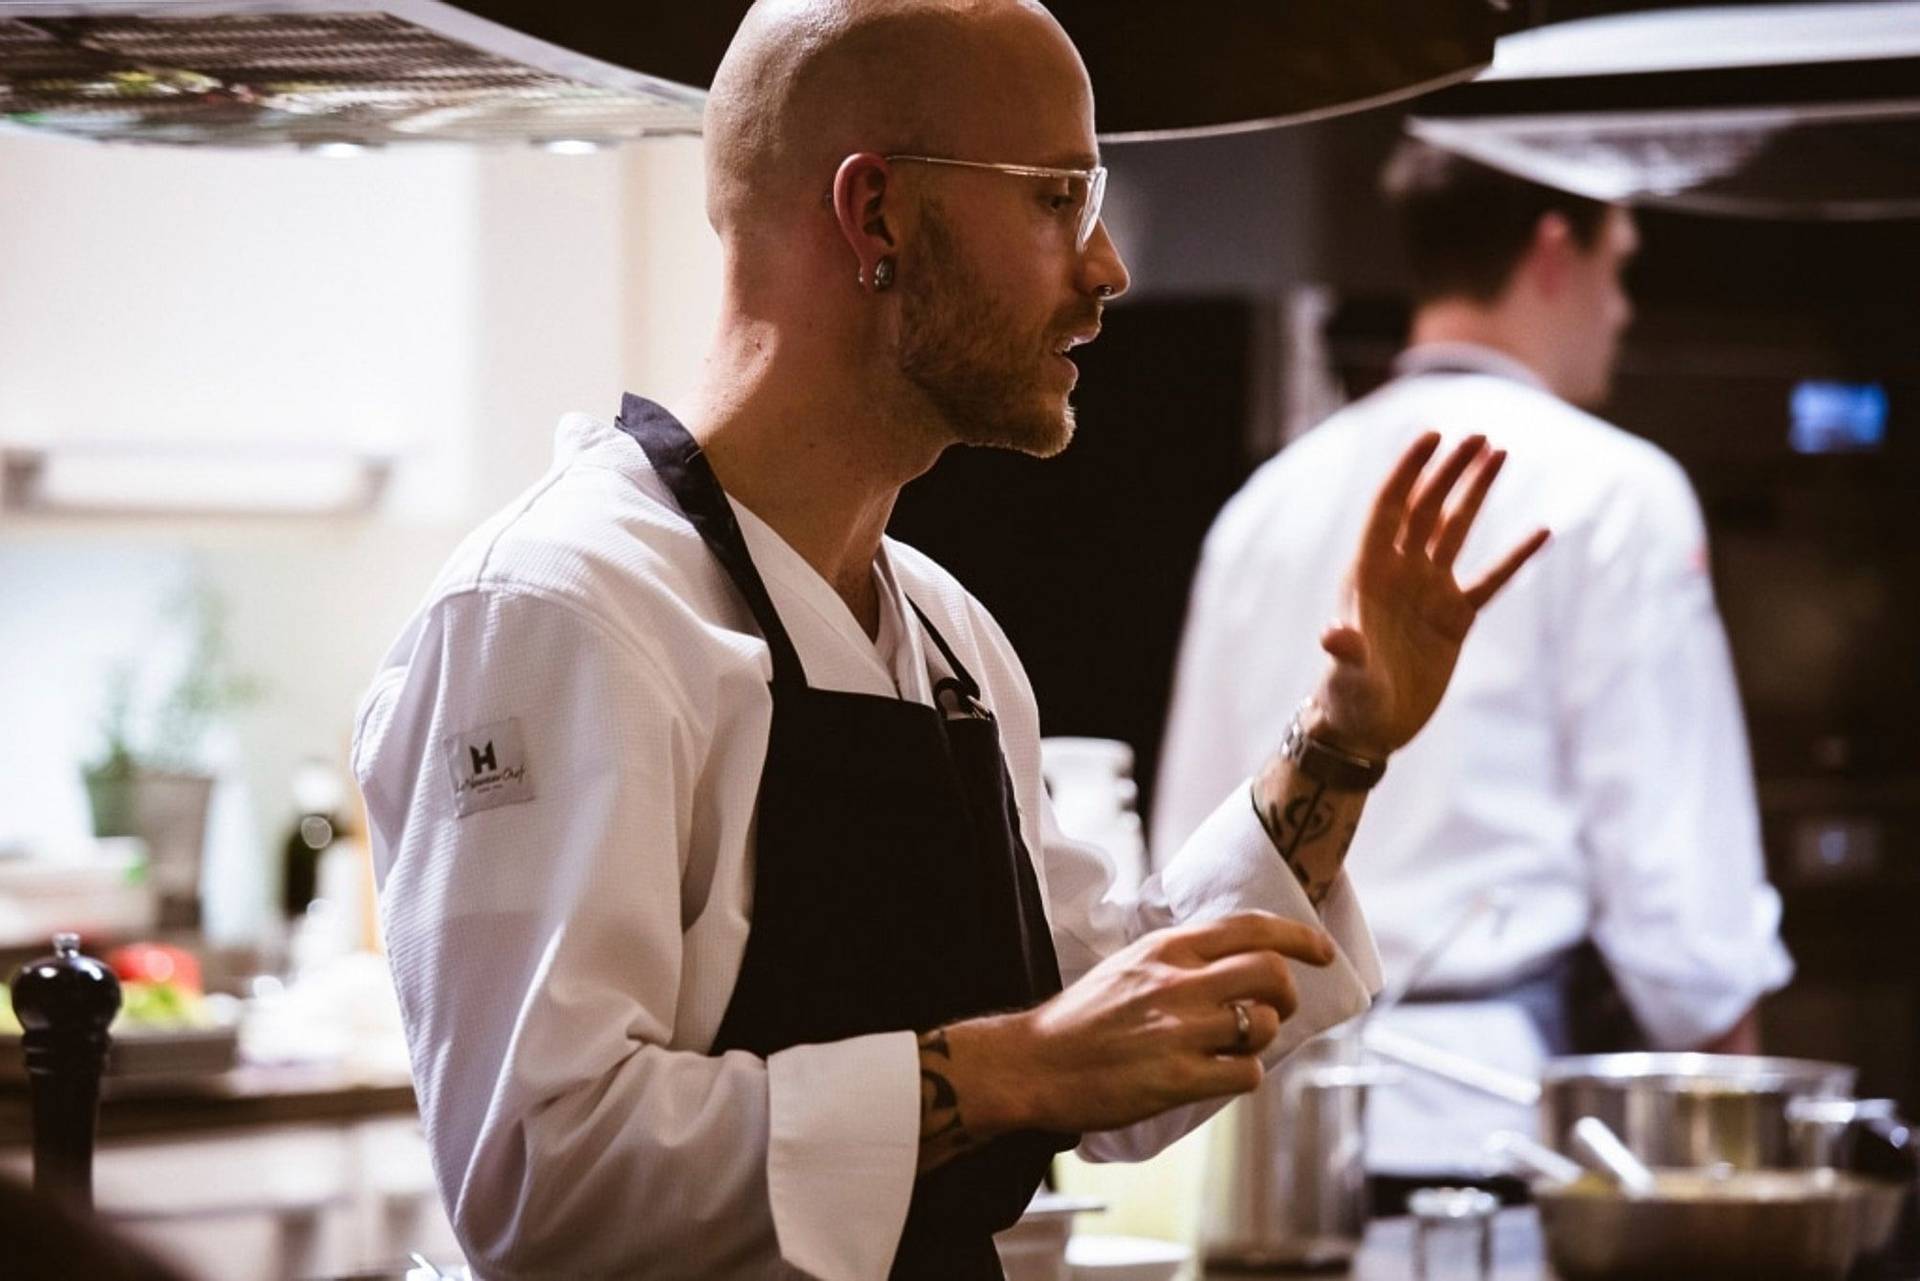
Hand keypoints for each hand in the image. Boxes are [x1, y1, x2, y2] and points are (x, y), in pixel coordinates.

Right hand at [945, 913, 1335, 1137]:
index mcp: (1165, 948)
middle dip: (1288, 993)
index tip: (1323, 951)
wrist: (1034, 1064)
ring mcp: (1178, 1030)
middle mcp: (1176, 982)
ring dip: (1262, 1038)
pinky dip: (1243, 1074)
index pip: (1249, 928)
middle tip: (1277, 1008)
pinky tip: (1218, 1074)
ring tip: (1235, 1046)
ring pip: (1263, 1024)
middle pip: (1270, 972)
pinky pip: (1245, 1073)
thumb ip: (1179, 959)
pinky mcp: (1177, 1078)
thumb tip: (1236, 962)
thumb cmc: (1081, 1019)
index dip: (1298, 937)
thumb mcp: (1129, 965)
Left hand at [1313, 433, 1548, 757]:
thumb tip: (1335, 637)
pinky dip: (1516, 557)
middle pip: (1427, 508)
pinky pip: (1491, 580)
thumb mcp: (1348, 676)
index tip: (1432, 436)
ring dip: (1475, 493)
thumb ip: (1346, 652)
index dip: (1409, 471)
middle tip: (1479, 436)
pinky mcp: (1455, 618)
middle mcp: (1399, 573)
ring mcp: (1429, 591)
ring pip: (1455, 530)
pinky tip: (1541, 531)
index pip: (1390, 508)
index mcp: (1369, 573)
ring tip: (1499, 453)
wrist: (1369, 730)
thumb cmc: (1349, 700)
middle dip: (1450, 471)